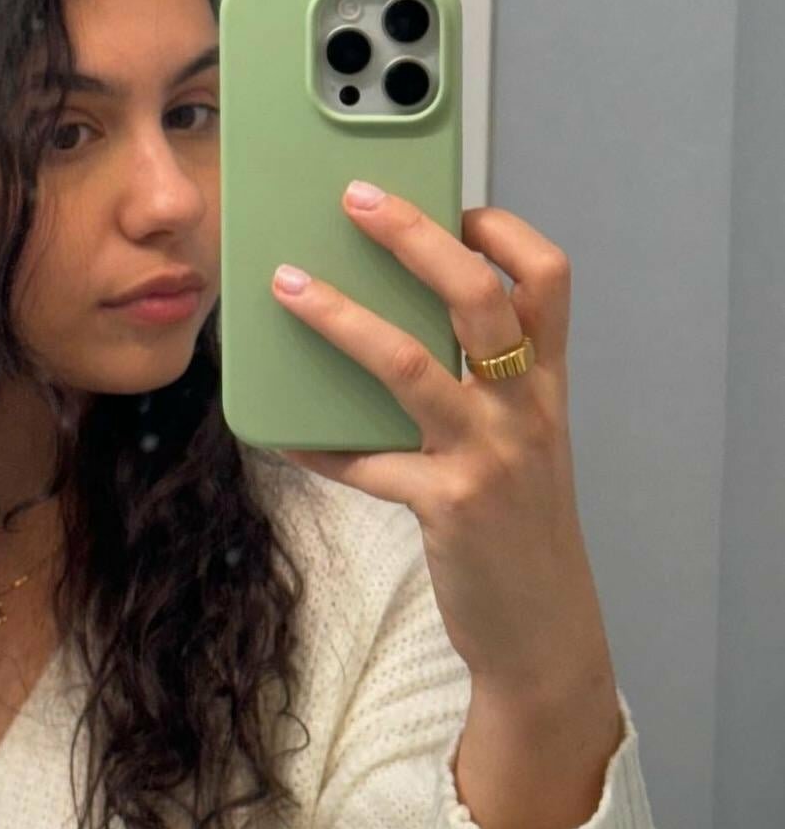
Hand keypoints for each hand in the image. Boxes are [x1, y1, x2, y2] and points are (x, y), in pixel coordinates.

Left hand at [270, 181, 614, 702]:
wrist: (543, 629)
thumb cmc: (519, 522)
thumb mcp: (519, 442)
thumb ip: (477, 385)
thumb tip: (386, 322)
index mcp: (544, 383)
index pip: (548, 280)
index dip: (505, 232)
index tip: (455, 208)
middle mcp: (525, 409)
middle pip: (478, 297)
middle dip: (415, 237)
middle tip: (356, 199)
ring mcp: (489, 457)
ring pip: (410, 365)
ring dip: (341, 319)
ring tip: (287, 286)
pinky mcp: (448, 506)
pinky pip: (365, 461)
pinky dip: (318, 444)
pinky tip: (280, 435)